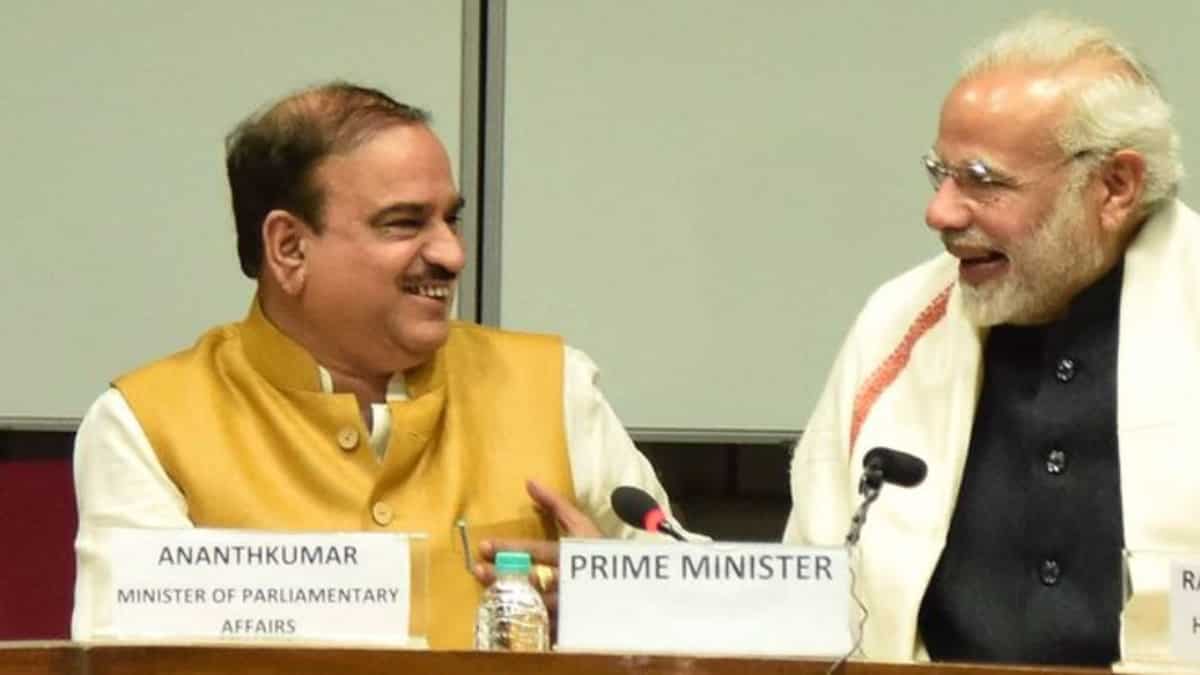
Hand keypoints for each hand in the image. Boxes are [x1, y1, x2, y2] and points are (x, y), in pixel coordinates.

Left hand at [472, 479, 601, 615]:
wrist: (629, 586)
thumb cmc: (601, 551)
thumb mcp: (582, 525)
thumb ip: (556, 504)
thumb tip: (530, 482)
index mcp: (571, 554)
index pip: (536, 550)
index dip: (509, 548)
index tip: (484, 546)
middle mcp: (568, 580)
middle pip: (530, 578)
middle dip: (502, 575)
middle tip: (478, 570)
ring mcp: (569, 605)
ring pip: (534, 604)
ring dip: (509, 598)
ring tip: (488, 594)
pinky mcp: (569, 624)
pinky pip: (545, 626)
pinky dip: (526, 621)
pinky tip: (508, 619)